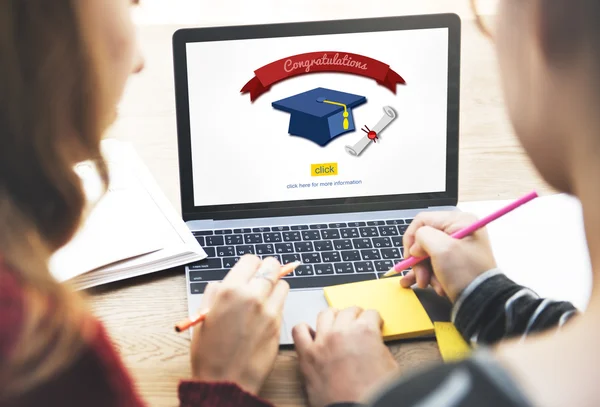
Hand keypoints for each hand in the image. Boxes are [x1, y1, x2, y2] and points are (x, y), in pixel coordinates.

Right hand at [190, 255, 288, 394]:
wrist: (225, 381)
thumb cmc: (209, 353)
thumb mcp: (203, 316)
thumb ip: (215, 293)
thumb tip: (224, 283)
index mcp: (230, 291)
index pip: (251, 260)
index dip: (250, 265)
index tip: (249, 271)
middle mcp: (252, 296)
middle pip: (272, 266)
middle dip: (267, 270)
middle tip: (261, 279)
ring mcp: (269, 310)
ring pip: (283, 284)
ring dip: (275, 287)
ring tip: (264, 298)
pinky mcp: (279, 324)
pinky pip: (283, 304)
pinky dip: (277, 304)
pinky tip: (265, 315)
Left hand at [292, 307, 397, 406]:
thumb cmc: (373, 393)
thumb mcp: (389, 365)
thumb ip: (379, 346)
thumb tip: (373, 343)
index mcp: (365, 331)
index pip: (371, 313)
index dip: (374, 320)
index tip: (373, 323)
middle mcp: (342, 331)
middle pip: (348, 311)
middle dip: (355, 316)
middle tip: (357, 323)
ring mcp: (322, 341)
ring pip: (325, 314)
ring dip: (333, 317)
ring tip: (336, 324)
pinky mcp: (307, 355)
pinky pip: (299, 331)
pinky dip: (304, 330)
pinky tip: (312, 335)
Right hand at [400, 211, 496, 301]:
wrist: (483, 302)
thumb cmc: (465, 273)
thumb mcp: (442, 249)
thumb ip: (422, 237)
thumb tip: (416, 246)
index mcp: (459, 221)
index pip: (423, 220)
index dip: (411, 238)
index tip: (410, 256)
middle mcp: (458, 231)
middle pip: (424, 239)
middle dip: (419, 260)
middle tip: (421, 276)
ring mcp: (457, 247)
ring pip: (427, 254)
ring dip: (424, 270)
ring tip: (427, 284)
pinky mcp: (455, 262)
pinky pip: (434, 264)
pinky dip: (428, 275)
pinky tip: (425, 284)